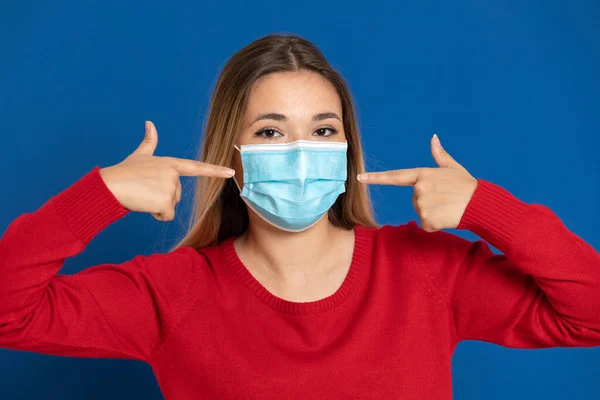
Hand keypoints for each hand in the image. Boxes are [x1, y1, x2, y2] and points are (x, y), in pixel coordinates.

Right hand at [99, 121, 234, 221]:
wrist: (110, 185)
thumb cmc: (123, 172)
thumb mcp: (139, 155)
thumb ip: (149, 142)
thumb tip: (149, 123)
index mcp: (170, 163)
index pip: (196, 167)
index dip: (214, 170)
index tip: (230, 172)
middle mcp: (173, 174)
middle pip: (177, 195)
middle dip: (162, 198)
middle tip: (144, 190)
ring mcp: (171, 187)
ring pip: (171, 206)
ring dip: (158, 206)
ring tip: (143, 196)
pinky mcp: (166, 201)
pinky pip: (167, 216)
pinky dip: (156, 215)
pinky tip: (144, 205)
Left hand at [357, 134, 477, 231]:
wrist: (481, 203)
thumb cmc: (467, 185)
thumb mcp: (452, 167)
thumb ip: (439, 155)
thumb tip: (433, 138)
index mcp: (423, 174)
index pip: (395, 176)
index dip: (376, 178)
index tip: (359, 178)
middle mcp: (419, 188)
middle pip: (415, 199)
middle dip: (429, 201)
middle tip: (446, 199)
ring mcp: (422, 204)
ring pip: (421, 212)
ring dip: (433, 213)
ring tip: (449, 207)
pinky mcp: (427, 219)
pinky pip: (427, 225)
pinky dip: (436, 224)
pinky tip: (448, 217)